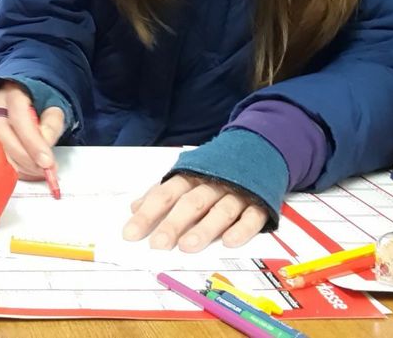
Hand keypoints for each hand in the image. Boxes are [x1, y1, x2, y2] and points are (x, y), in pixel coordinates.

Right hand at [0, 82, 63, 179]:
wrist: (27, 96)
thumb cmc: (40, 100)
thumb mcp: (54, 105)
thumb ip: (52, 122)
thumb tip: (46, 144)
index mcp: (13, 93)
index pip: (19, 117)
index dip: (33, 142)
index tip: (47, 162)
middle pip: (3, 135)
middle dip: (26, 158)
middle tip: (45, 169)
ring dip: (20, 166)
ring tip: (39, 171)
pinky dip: (14, 169)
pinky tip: (28, 172)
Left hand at [122, 174, 267, 251]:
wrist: (261, 146)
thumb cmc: (217, 168)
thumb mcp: (187, 174)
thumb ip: (162, 192)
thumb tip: (134, 208)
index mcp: (192, 175)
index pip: (165, 194)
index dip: (148, 213)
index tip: (131, 233)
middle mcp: (213, 183)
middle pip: (191, 203)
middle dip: (173, 223)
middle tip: (158, 244)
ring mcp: (238, 192)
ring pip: (220, 211)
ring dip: (204, 228)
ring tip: (187, 246)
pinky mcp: (260, 202)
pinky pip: (252, 216)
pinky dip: (241, 229)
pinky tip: (229, 242)